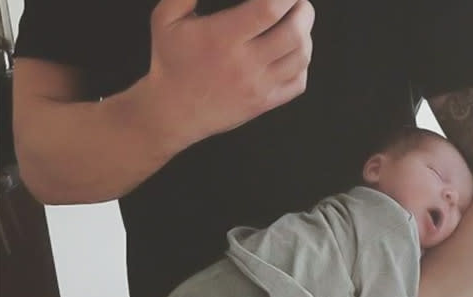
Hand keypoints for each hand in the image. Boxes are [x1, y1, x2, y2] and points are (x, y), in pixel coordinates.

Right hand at [146, 0, 313, 146]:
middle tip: (298, 3)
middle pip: (294, 33)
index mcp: (221, 38)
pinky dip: (303, 64)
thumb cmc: (170, 60)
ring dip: (306, 35)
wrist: (172, 110)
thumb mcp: (166, 19)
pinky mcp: (264, 103)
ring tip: (298, 23)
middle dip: (304, 11)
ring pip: (301, 57)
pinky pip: (299, 82)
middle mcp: (244, 64)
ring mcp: (258, 86)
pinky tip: (292, 52)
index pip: (268, 10)